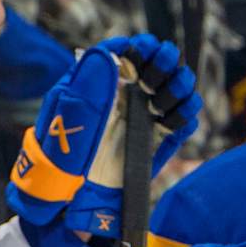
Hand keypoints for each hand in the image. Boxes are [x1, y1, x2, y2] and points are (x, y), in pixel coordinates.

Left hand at [8, 34, 200, 234]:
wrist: (70, 199)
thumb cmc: (60, 157)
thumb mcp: (66, 117)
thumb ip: (87, 86)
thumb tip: (110, 52)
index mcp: (103, 85)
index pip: (129, 52)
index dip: (139, 47)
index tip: (141, 50)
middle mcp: (127, 97)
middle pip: (159, 64)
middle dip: (163, 61)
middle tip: (155, 73)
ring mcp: (146, 117)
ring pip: (177, 87)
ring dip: (178, 85)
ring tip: (162, 98)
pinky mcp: (161, 140)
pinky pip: (185, 119)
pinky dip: (186, 113)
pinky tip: (172, 117)